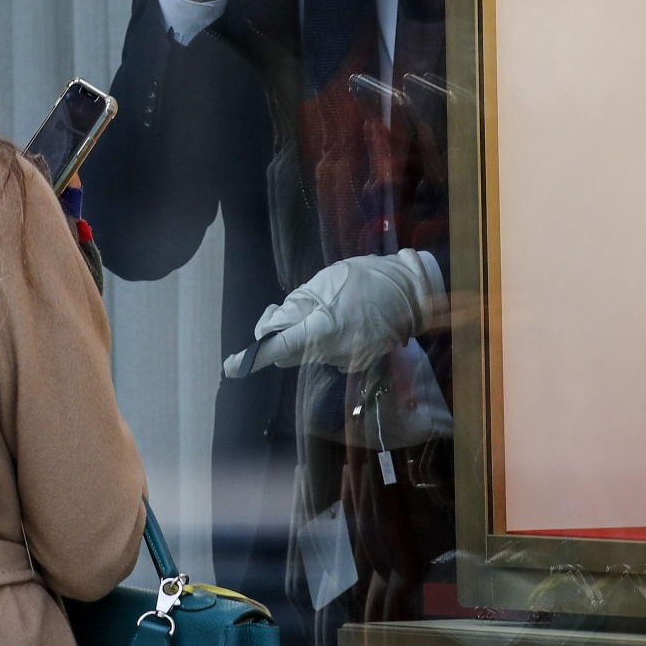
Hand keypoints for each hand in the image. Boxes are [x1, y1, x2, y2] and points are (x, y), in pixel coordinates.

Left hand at [223, 250, 442, 375]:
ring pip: (308, 353)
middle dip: (280, 338)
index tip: (233, 366)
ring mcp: (347, 360)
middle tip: (279, 313)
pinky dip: (325, 340)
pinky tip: (340, 318)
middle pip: (290, 354)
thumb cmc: (368, 279)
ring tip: (323, 308)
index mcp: (323, 328)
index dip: (254, 358)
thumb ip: (299, 304)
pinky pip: (328, 353)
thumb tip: (277, 324)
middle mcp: (332, 352)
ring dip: (305, 336)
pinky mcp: (358, 362)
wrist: (412, 292)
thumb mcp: (327, 281)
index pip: (280, 348)